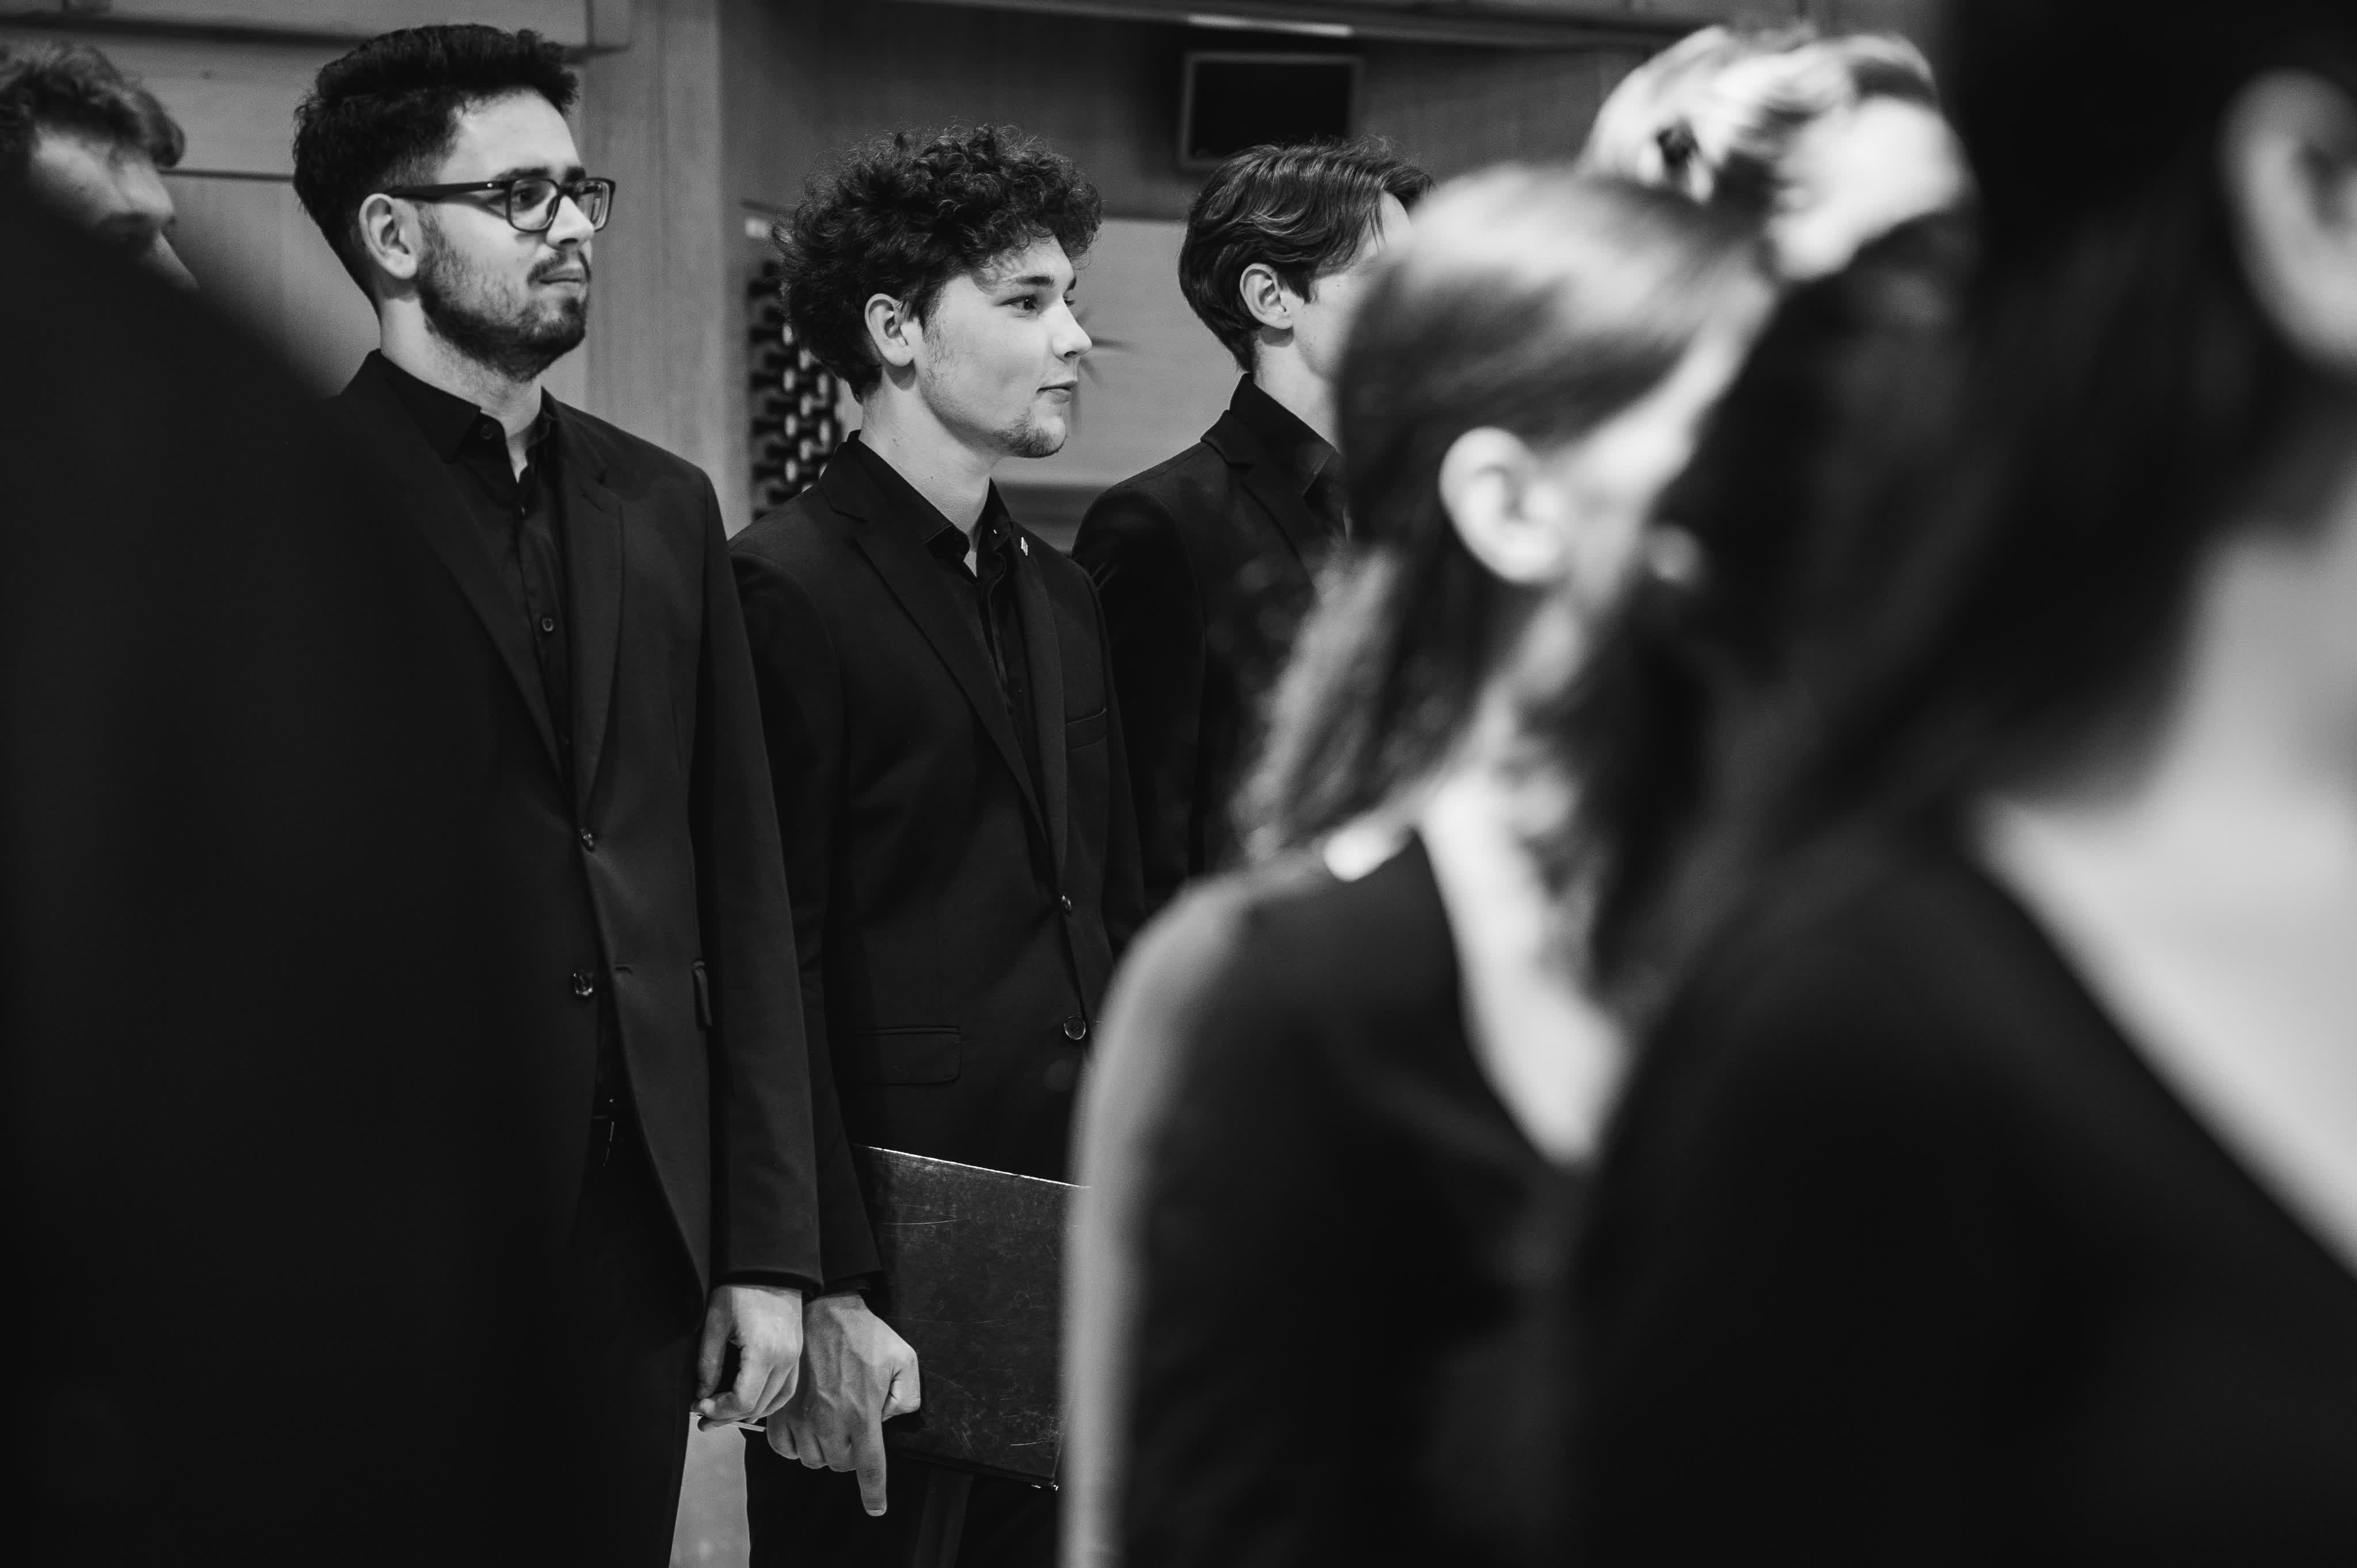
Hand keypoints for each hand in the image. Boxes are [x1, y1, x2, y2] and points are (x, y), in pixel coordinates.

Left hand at [693, 1283, 803, 1428]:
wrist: (770, 1265)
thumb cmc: (739, 1289)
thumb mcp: (716, 1323)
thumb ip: (709, 1363)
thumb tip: (702, 1396)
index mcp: (764, 1353)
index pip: (743, 1400)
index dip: (718, 1410)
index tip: (697, 1407)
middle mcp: (785, 1359)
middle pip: (757, 1405)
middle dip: (727, 1415)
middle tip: (702, 1418)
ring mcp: (795, 1357)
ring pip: (774, 1401)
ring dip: (747, 1412)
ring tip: (722, 1415)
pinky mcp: (797, 1352)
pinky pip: (786, 1388)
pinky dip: (769, 1402)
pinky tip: (752, 1407)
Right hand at [767, 1292, 920, 1515]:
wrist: (823, 1311)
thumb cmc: (865, 1335)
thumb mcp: (905, 1359)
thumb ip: (907, 1398)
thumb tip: (889, 1421)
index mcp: (863, 1414)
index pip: (871, 1468)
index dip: (874, 1493)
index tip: (876, 1509)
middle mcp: (830, 1423)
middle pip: (840, 1466)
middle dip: (851, 1456)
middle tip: (855, 1431)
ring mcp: (801, 1419)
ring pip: (813, 1461)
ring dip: (825, 1452)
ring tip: (832, 1428)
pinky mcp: (780, 1411)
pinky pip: (785, 1450)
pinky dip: (796, 1448)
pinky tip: (807, 1432)